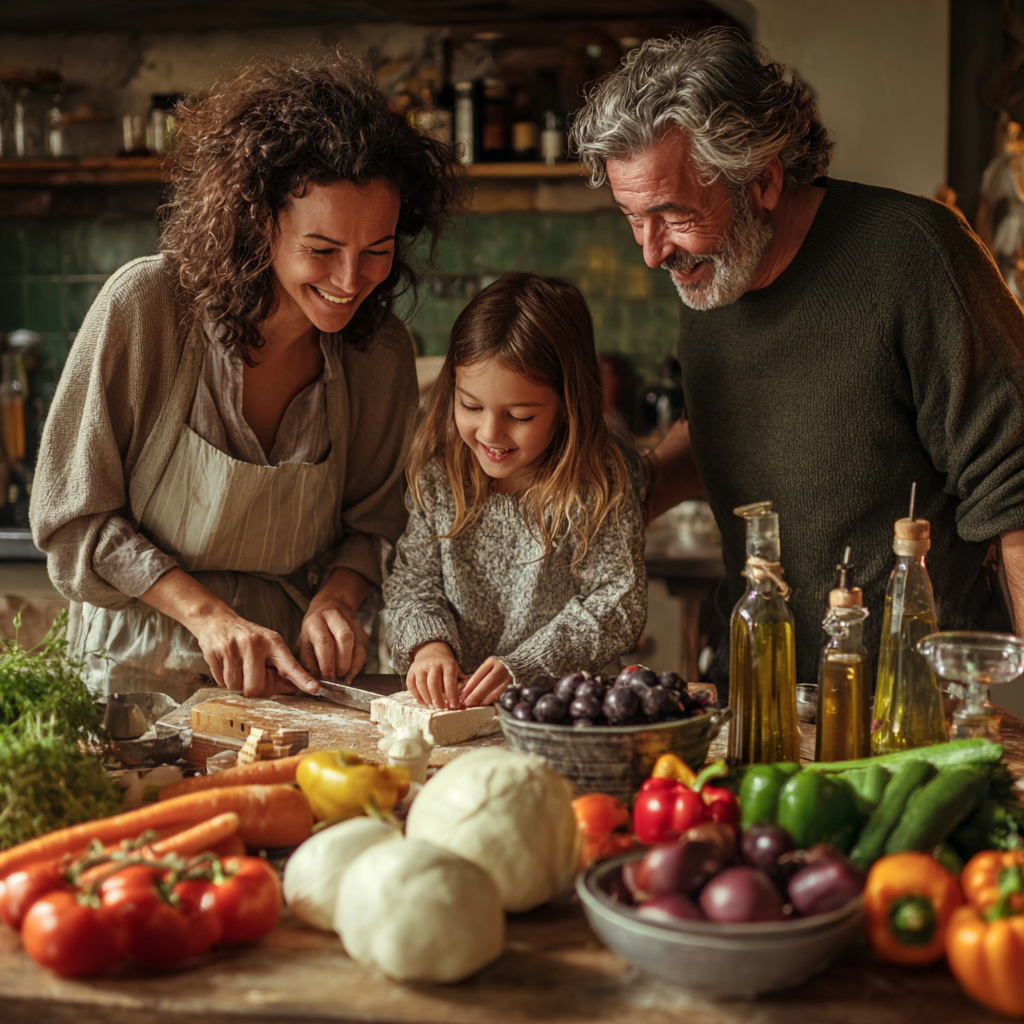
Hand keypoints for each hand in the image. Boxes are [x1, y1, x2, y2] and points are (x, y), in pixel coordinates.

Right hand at [141, 568, 317, 698]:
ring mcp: (233, 648)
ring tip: (238, 667)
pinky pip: (222, 682)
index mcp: (273, 642)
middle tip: (252, 676)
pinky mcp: (215, 653)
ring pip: (237, 687)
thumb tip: (292, 689)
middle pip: (256, 686)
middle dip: (255, 689)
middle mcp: (254, 643)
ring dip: (238, 684)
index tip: (314, 688)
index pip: (290, 664)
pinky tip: (227, 666)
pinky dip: (225, 680)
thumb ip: (280, 666)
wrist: (216, 620)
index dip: (302, 678)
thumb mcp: (268, 645)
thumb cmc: (247, 637)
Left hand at [299, 567, 371, 681]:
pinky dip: (358, 663)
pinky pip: (363, 648)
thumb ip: (308, 660)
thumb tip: (314, 680)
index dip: (327, 662)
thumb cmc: (314, 628)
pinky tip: (351, 673)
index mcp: (316, 620)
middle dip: (342, 662)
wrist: (329, 606)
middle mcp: (335, 617)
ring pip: (357, 643)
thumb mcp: (304, 641)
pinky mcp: (361, 629)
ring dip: (352, 664)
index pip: (324, 641)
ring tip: (344, 677)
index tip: (327, 677)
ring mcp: (351, 622)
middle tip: (337, 677)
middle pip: (345, 638)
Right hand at [407, 641, 463, 709]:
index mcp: (447, 663)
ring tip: (431, 706)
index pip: (449, 680)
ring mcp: (420, 666)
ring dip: (426, 698)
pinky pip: (411, 685)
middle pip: (433, 683)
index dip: (451, 694)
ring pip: (421, 685)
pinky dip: (416, 695)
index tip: (453, 705)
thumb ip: (458, 683)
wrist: (432, 651)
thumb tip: (462, 699)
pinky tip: (423, 702)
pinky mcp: (411, 670)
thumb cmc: (446, 666)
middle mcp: (433, 663)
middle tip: (440, 708)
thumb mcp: (455, 669)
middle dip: (437, 698)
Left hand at [460, 657, 512, 706]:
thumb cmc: (498, 666)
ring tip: (473, 707)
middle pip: (485, 686)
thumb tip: (467, 691)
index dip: (469, 687)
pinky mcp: (512, 689)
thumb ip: (478, 676)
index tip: (463, 695)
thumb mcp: (488, 665)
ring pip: (493, 695)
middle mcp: (501, 671)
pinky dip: (491, 703)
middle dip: (474, 697)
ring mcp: (508, 680)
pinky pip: (500, 698)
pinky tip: (484, 707)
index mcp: (492, 663)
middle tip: (466, 704)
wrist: (517, 665)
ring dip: (481, 702)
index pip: (478, 677)